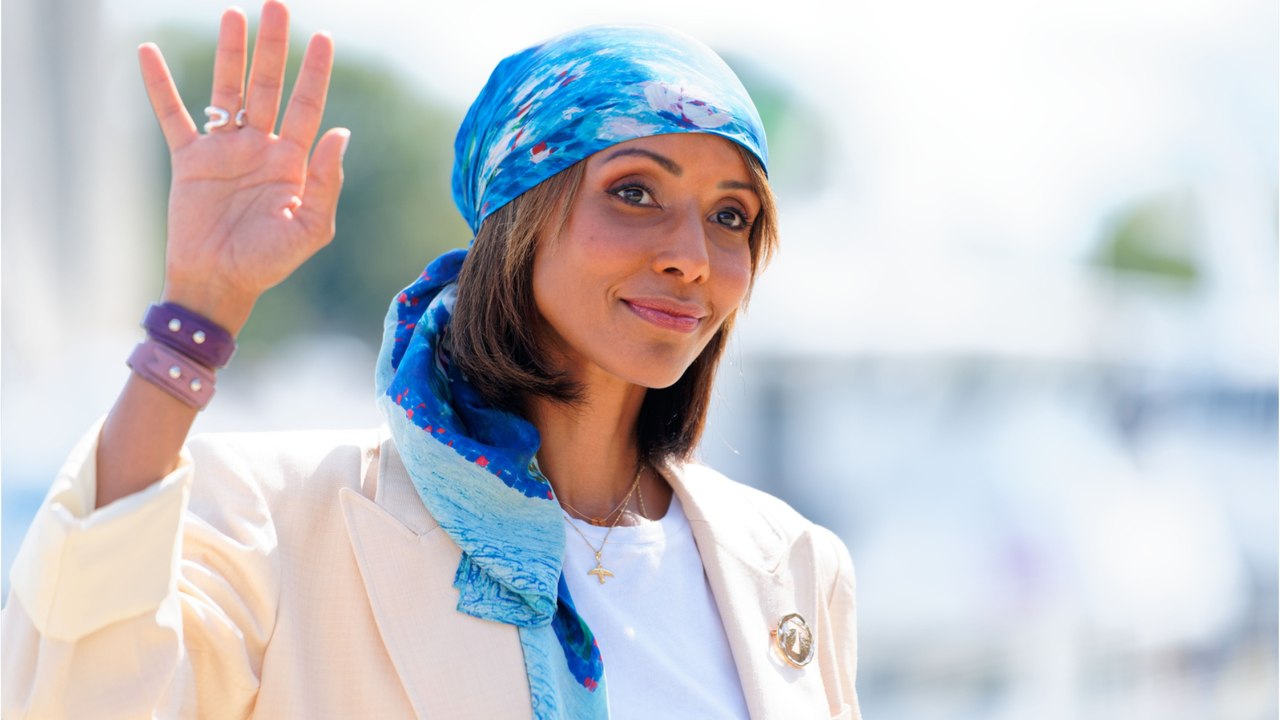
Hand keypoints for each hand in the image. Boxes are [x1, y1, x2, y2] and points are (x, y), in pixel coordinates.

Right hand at [138, 1, 347, 334]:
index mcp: (293, 162)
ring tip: (233, 14)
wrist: (219, 283)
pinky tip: (147, 51)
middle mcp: (261, 148)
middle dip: (274, 47)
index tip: (323, 38)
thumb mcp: (311, 228)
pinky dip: (159, 85)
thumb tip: (340, 132)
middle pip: (269, 86)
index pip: (308, 106)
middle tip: (277, 5)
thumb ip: (326, 181)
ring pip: (227, 90)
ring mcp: (225, 150)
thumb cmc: (269, 263)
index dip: (316, 73)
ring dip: (230, 53)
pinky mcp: (190, 160)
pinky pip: (172, 115)